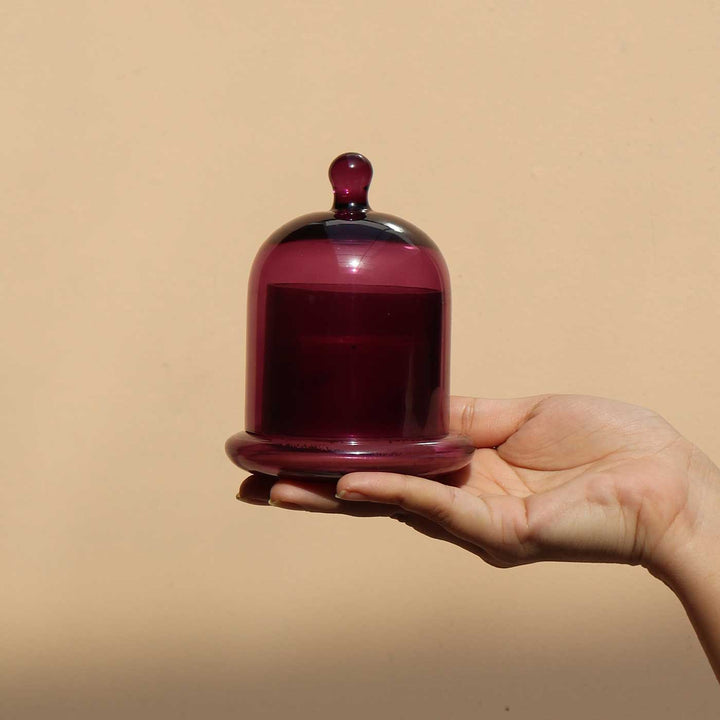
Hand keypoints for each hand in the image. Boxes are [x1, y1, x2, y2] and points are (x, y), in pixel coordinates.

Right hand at [237, 395, 719, 574]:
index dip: (340, 453)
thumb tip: (418, 401)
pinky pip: (437, 509)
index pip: (387, 460)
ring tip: (274, 485)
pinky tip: (349, 484)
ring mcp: (474, 518)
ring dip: (331, 495)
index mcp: (464, 466)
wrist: (664, 480)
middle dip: (311, 485)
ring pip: (390, 504)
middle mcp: (459, 497)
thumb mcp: (522, 413)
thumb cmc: (605, 443)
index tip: (293, 442)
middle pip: (372, 490)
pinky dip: (393, 493)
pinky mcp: (499, 532)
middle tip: (251, 477)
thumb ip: (467, 414)